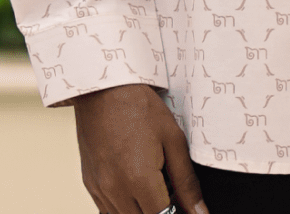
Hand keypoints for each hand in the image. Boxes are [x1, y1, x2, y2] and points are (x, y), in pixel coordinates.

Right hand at [73, 82, 207, 213]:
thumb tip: (200, 212)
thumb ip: (186, 181)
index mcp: (139, 180)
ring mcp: (99, 189)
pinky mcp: (89, 184)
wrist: (104, 88)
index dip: (177, 212)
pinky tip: (134, 185)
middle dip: (159, 211)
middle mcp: (115, 190)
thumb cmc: (140, 107)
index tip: (183, 203)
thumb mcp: (172, 139)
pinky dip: (124, 206)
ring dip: (140, 210)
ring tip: (152, 185)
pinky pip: (107, 211)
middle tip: (167, 190)